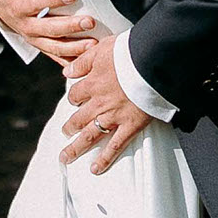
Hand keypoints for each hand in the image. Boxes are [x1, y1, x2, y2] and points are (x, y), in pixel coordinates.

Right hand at [0, 0, 98, 67]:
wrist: (5, 11)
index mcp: (18, 8)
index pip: (35, 4)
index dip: (51, 0)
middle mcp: (27, 26)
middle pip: (49, 29)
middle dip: (70, 26)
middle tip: (90, 21)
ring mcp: (36, 39)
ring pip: (56, 47)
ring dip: (75, 47)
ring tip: (94, 43)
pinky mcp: (44, 47)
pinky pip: (59, 56)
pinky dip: (73, 59)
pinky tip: (88, 56)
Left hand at [61, 34, 147, 171]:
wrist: (153, 61)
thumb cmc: (130, 51)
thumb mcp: (101, 49)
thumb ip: (83, 61)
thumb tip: (66, 72)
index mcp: (92, 83)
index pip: (75, 94)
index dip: (74, 97)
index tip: (75, 100)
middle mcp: (99, 102)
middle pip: (78, 118)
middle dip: (70, 126)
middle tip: (65, 131)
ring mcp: (114, 116)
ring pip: (90, 135)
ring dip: (76, 148)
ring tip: (66, 157)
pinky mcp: (130, 126)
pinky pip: (115, 146)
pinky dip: (104, 159)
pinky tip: (95, 169)